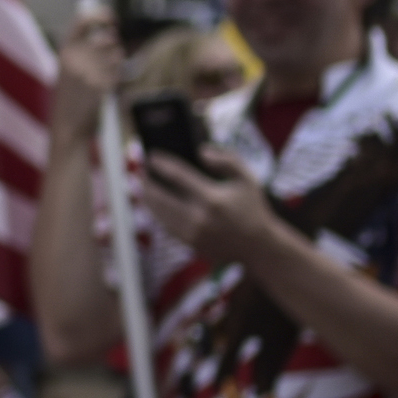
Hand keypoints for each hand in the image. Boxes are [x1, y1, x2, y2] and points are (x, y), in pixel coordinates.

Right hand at [51, 9, 123, 152]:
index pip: (82, 20)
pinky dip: (117, 75)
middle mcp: (76, 58)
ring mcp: (89, 71)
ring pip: (116, 53)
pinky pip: (119, 70)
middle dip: (114, 42)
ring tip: (106, 72)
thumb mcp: (67, 71)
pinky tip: (107, 85)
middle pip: (107, 37)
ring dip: (117, 60)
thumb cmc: (69, 99)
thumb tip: (106, 34)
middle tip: (112, 50)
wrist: (67, 127)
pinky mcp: (102, 84)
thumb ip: (82, 52)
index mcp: (64, 52)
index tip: (110, 16)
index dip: (100, 14)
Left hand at [142, 150, 285, 267]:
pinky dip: (156, 214)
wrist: (258, 246)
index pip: (179, 176)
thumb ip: (228, 160)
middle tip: (139, 171)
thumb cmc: (253, 208)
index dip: (162, 164)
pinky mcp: (190, 243)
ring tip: (141, 186)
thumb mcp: (247, 179)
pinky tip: (152, 204)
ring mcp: (192, 233)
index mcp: (212, 198)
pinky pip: (165, 226)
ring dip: (147, 198)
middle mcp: (199, 217)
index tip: (152, 156)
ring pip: (159, 213)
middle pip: (161, 196)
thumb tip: (201, 151)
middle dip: (146, 182)